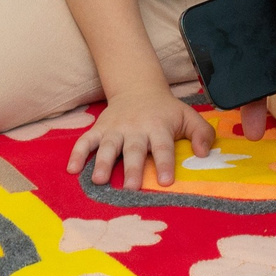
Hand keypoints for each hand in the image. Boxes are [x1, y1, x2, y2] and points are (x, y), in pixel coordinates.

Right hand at [70, 87, 214, 189]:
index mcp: (158, 126)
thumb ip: (202, 134)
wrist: (137, 87)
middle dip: (132, 168)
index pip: (163, 147)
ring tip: (99, 180)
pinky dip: (77, 153)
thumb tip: (203, 154)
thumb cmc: (166, 110)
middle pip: (134, 149)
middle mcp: (136, 128)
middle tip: (131, 188)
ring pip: (108, 146)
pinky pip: (86, 141)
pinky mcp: (100, 129)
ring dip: (103, 163)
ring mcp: (115, 128)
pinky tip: (72, 169)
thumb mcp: (188, 116)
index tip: (166, 181)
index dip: (165, 163)